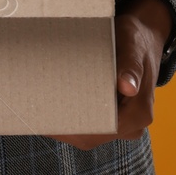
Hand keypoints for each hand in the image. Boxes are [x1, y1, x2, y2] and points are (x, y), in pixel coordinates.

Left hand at [45, 0, 172, 149]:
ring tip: (36, 105)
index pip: (103, 129)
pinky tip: (48, 103)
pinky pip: (88, 124)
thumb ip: (130, 65)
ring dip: (63, 121)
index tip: (48, 114)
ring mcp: (121, 124)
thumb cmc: (136, 40)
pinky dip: (69, 115)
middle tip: (33, 109)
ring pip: (87, 133)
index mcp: (139, 113)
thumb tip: (127, 86)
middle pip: (91, 135)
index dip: (75, 125)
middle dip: (62, 125)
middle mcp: (132, 125)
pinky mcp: (111, 117)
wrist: (143, 39)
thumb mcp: (132, 45)